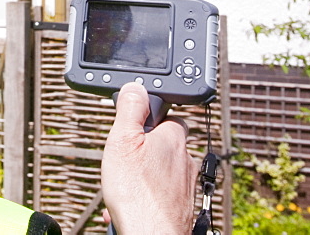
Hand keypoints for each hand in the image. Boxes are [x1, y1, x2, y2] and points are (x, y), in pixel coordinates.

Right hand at [101, 83, 197, 234]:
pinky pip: (160, 194)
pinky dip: (146, 195)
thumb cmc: (137, 193)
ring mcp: (186, 185)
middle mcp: (186, 160)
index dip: (148, 121)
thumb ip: (130, 110)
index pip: (168, 117)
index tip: (132, 130)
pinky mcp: (182, 207)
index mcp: (174, 138)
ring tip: (124, 185)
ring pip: (161, 171)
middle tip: (124, 161)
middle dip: (144, 152)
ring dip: (143, 175)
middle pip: (163, 145)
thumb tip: (136, 88)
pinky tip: (130, 202)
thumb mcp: (123, 140)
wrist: (151, 234)